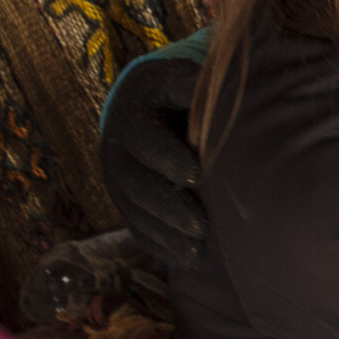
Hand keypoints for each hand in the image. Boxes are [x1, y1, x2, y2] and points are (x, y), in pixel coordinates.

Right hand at [99, 56, 208, 269]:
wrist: (145, 104)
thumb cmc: (178, 91)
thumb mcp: (181, 79)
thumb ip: (195, 86)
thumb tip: (221, 90)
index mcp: (132, 116)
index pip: (146, 140)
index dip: (168, 159)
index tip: (197, 176)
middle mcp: (117, 151)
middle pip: (138, 184)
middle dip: (169, 207)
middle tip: (201, 226)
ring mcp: (118, 180)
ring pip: (136, 212)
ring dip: (167, 234)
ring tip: (200, 250)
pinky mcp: (127, 203)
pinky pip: (138, 229)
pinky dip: (163, 247)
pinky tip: (190, 260)